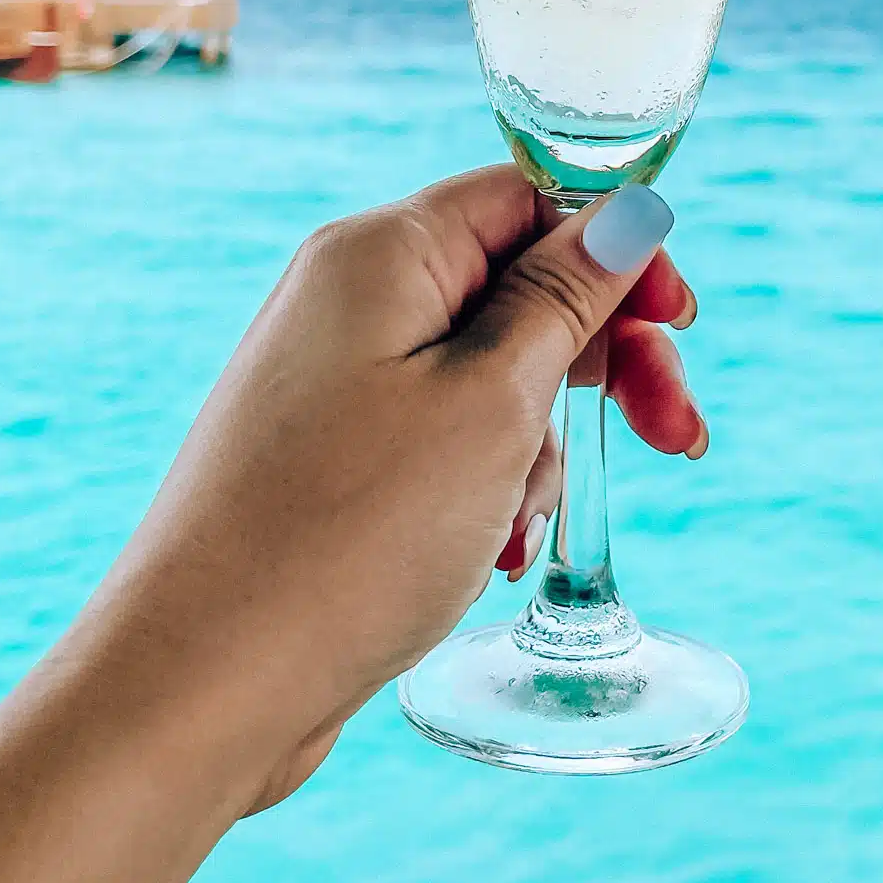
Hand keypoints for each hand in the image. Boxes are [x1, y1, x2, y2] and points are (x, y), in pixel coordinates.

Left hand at [77, 167, 702, 813]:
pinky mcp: (327, 459)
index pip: (530, 197)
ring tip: (522, 527)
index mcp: (381, 252)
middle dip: (604, 362)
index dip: (618, 252)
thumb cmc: (346, 536)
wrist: (200, 684)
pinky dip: (486, 489)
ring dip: (540, 447)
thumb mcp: (492, 404)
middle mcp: (347, 299)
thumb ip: (566, 297)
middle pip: (519, 287)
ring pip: (490, 378)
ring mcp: (332, 382)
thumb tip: (631, 208)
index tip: (682, 326)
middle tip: (674, 438)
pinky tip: (489, 556)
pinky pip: (441, 442)